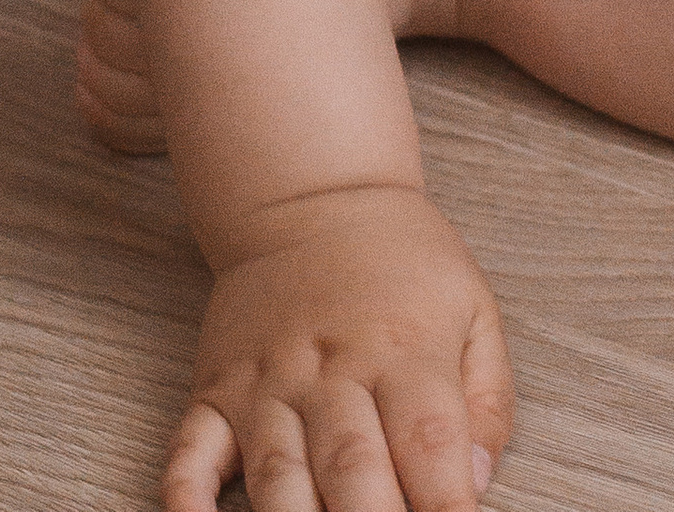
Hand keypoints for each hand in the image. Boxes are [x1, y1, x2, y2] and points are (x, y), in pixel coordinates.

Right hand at [165, 185, 512, 511]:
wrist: (310, 194)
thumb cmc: (401, 263)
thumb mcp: (472, 309)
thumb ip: (487, 401)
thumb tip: (473, 486)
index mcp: (404, 350)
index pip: (429, 442)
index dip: (447, 508)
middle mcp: (331, 371)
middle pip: (352, 470)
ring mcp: (267, 383)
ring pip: (277, 474)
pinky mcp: (218, 391)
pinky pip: (190, 453)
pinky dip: (186, 500)